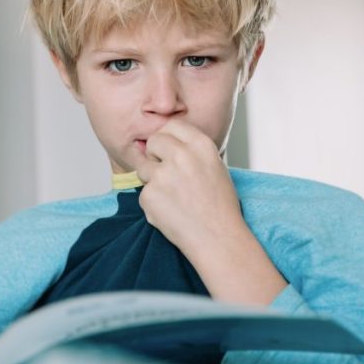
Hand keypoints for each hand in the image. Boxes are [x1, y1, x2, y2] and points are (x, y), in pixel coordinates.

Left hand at [136, 118, 244, 257]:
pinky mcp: (150, 195)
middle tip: (167, 173)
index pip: (172, 125)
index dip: (168, 138)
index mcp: (201, 145)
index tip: (169, 150)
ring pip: (144, 167)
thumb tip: (165, 141)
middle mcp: (181, 155)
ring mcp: (163, 175)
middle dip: (156, 154)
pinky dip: (153, 203)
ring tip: (174, 197)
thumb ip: (191, 151)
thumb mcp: (215, 166)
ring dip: (152, 180)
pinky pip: (143, 193)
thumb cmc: (220, 205)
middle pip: (154, 141)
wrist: (218, 238)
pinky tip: (171, 212)